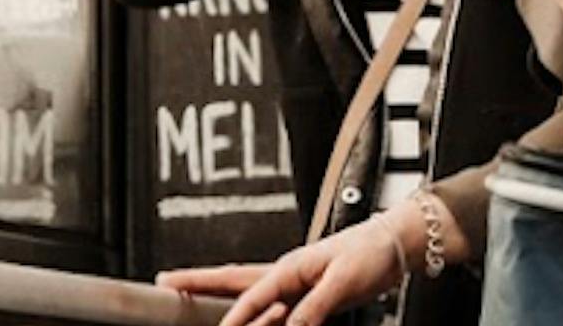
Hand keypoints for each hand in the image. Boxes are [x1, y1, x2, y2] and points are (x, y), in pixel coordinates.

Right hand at [162, 214, 410, 325]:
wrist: (395, 244)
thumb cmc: (371, 253)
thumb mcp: (342, 283)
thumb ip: (314, 307)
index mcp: (290, 266)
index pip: (252, 295)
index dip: (232, 316)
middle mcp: (286, 273)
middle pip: (233, 280)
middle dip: (198, 280)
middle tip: (167, 281)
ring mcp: (295, 283)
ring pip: (249, 294)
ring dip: (222, 298)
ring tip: (189, 294)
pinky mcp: (308, 294)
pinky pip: (274, 307)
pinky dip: (257, 314)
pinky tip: (255, 320)